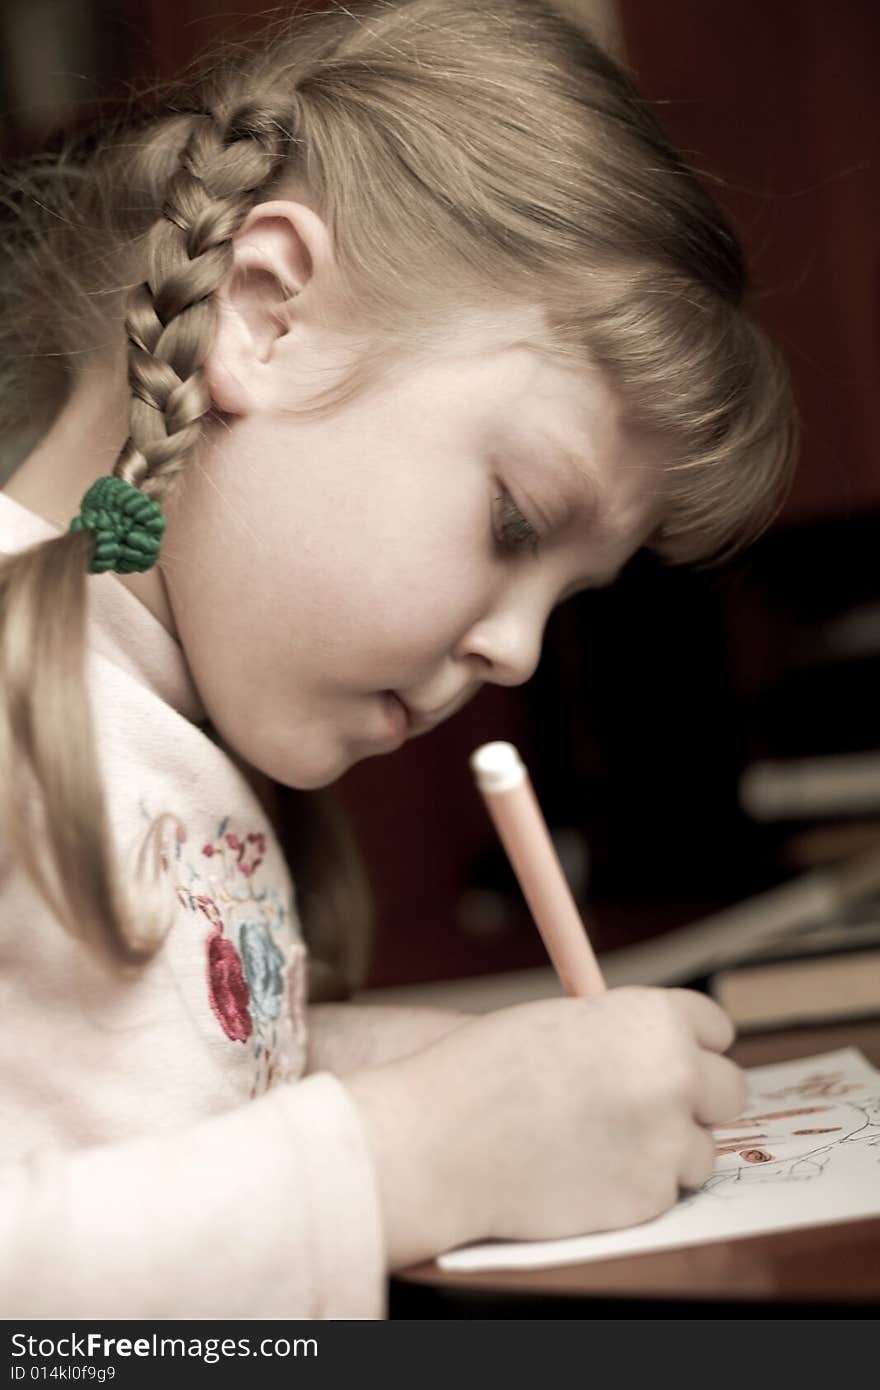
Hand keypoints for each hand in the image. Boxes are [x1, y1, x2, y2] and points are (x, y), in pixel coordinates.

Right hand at [345, 986, 744, 1266]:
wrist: (442, 1141)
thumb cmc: (488, 1072)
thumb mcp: (564, 1022)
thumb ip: (625, 1032)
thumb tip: (667, 1049)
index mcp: (653, 1019)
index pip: (716, 1028)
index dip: (689, 1043)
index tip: (671, 1057)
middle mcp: (674, 1076)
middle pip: (729, 1089)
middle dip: (695, 1098)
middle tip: (648, 1105)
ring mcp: (666, 1141)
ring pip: (701, 1149)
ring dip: (664, 1148)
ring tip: (598, 1139)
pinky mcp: (649, 1199)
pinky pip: (664, 1190)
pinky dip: (634, 1185)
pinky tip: (583, 1170)